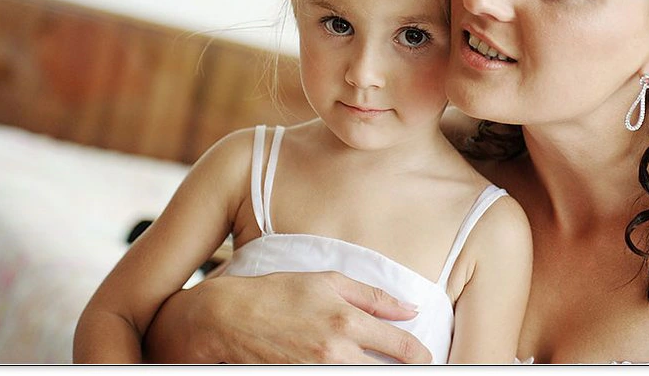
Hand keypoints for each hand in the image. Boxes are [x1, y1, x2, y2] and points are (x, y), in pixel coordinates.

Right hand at [142, 271, 432, 363]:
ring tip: (381, 368)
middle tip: (412, 369)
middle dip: (404, 373)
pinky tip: (348, 369)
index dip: (422, 358)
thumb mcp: (326, 281)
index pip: (403, 349)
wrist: (223, 320)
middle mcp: (335, 353)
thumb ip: (372, 296)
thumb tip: (410, 309)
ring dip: (377, 375)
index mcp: (346, 321)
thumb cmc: (276, 295)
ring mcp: (315, 373)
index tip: (425, 359)